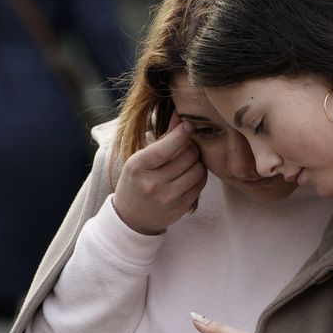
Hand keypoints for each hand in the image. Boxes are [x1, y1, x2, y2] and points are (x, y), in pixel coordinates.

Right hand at [112, 117, 207, 234]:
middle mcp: (152, 183)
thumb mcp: (140, 158)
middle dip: (192, 145)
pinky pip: (200, 184)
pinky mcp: (180, 208)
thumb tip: (180, 115)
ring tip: (190, 159)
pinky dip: (200, 175)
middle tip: (189, 144)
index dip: (182, 134)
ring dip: (198, 161)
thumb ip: (163, 137)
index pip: (165, 147)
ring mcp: (167, 198)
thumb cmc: (136, 181)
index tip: (189, 125)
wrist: (131, 216)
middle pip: (187, 156)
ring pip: (198, 169)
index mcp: (137, 166)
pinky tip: (191, 172)